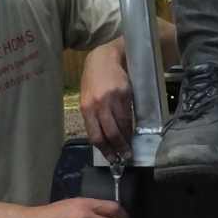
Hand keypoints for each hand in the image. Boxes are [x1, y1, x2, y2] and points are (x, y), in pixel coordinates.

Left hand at [79, 44, 132, 159]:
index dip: (105, 150)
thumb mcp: (87, 98)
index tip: (112, 159)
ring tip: (129, 148)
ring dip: (127, 140)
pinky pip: (129, 115)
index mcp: (86, 107)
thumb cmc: (93, 80)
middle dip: (119, 149)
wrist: (104, 58)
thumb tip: (102, 140)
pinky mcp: (126, 94)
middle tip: (125, 157)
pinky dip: (131, 126)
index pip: (96, 136)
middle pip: (111, 133)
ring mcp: (113, 99)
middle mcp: (99, 104)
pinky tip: (132, 131)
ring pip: (122, 126)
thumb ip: (93, 117)